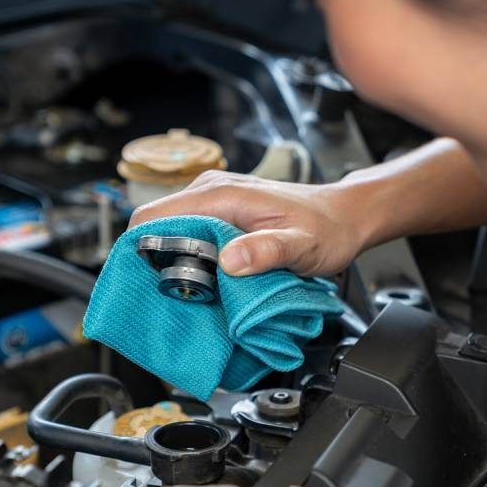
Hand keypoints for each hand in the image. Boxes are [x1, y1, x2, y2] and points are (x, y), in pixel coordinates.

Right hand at [128, 172, 368, 276]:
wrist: (344, 216)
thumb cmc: (327, 228)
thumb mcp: (301, 246)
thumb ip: (267, 252)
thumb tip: (230, 262)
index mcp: (219, 195)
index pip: (152, 217)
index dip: (142, 252)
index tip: (152, 284)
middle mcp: (210, 191)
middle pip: (155, 227)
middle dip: (156, 263)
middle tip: (175, 295)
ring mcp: (214, 200)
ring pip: (171, 232)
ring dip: (173, 263)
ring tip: (192, 291)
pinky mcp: (220, 212)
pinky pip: (189, 234)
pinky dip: (190, 258)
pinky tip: (206, 280)